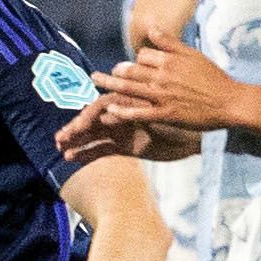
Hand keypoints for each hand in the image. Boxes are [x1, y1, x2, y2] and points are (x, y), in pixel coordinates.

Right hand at [56, 95, 201, 162]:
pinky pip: (102, 149)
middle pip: (94, 119)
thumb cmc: (184, 120)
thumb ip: (135, 112)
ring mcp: (123, 131)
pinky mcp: (125, 147)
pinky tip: (70, 158)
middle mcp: (124, 115)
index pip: (104, 106)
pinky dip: (87, 153)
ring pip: (94, 134)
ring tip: (60, 148)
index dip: (90, 115)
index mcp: (132, 103)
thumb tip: (110, 112)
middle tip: (60, 138)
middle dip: (77, 128)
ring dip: (77, 140)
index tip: (80, 126)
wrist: (200, 137)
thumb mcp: (162, 115)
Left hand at [88, 29, 247, 132]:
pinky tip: (110, 108)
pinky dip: (123, 110)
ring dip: (109, 84)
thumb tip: (152, 29)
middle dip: (115, 71)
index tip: (135, 66)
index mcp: (171, 60)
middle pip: (130, 70)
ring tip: (95, 81)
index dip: (136, 60)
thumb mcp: (194, 55)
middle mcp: (164, 76)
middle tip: (102, 74)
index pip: (142, 56)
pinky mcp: (166, 114)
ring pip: (129, 88)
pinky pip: (139, 112)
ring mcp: (163, 95)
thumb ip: (171, 43)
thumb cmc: (215, 79)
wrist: (231, 102)